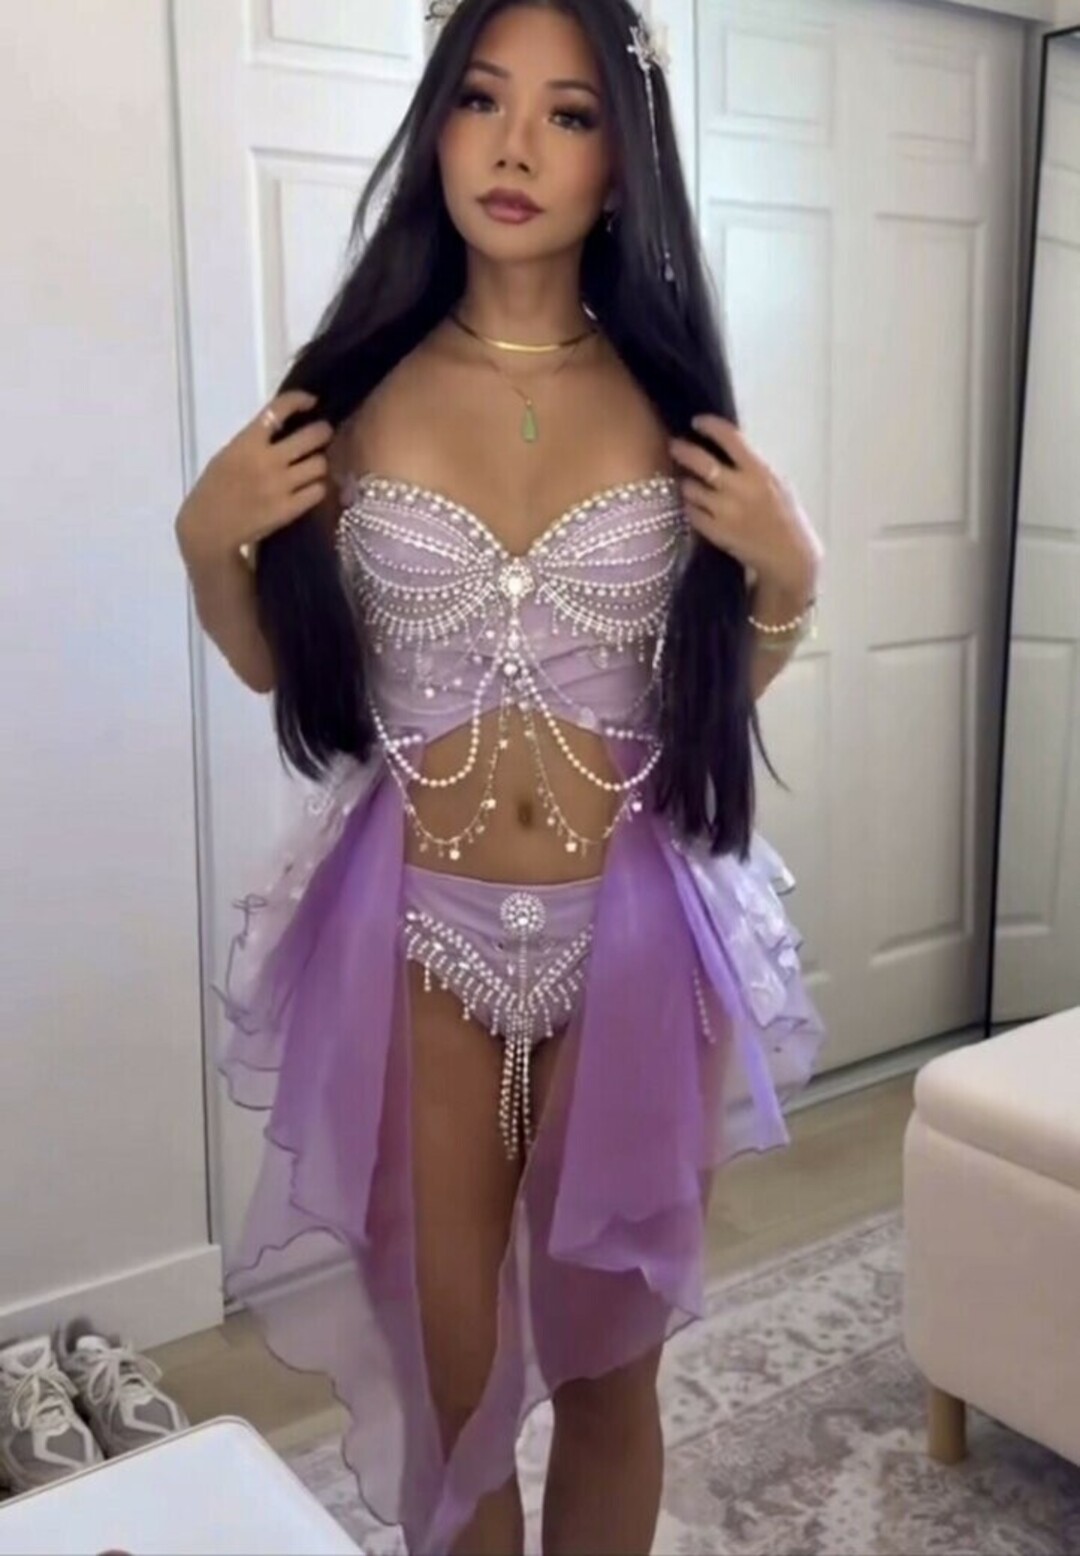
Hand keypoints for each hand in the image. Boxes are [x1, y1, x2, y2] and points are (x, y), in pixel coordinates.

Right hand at [175, 390, 333, 572]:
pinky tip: (311, 489)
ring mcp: (281, 485)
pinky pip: (318, 491)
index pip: (279, 409)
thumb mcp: (229, 455)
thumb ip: (254, 441)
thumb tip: (285, 428)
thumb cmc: (215, 489)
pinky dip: (318, 488)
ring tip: (313, 467)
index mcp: (247, 442)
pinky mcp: (289, 509)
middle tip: (323, 436)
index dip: (300, 400)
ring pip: (320, 464)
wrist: (208, 529)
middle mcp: (267, 460)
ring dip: (320, 463)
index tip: (312, 401)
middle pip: (312, 436)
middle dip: (322, 432)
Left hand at [669, 415, 823, 600]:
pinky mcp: (715, 533)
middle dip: (683, 449)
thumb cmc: (786, 516)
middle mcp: (740, 489)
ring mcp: (725, 512)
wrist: (789, 556)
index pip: (730, 438)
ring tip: (689, 482)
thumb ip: (751, 465)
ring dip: (686, 482)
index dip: (709, 425)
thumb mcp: (776, 483)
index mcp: (759, 472)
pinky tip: (695, 505)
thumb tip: (726, 446)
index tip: (697, 421)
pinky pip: (691, 512)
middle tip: (674, 445)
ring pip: (690, 488)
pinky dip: (690, 506)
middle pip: (700, 461)